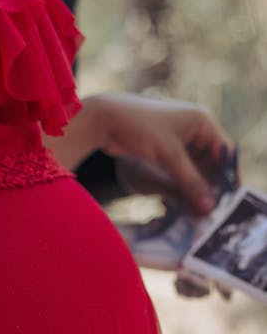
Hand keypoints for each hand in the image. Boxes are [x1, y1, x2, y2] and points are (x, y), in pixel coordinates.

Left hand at [97, 93, 233, 213]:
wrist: (103, 120)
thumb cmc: (138, 128)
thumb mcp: (168, 156)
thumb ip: (189, 182)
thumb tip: (209, 207)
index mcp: (201, 122)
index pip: (225, 152)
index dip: (228, 176)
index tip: (229, 200)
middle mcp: (193, 130)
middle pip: (210, 164)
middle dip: (209, 187)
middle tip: (210, 212)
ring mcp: (178, 142)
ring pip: (194, 171)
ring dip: (194, 190)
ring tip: (196, 212)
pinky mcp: (163, 153)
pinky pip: (178, 173)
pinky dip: (180, 187)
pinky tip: (180, 205)